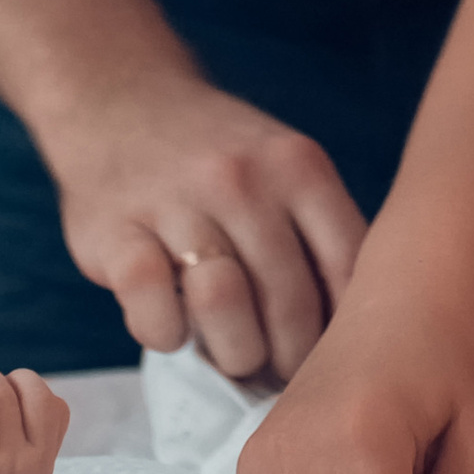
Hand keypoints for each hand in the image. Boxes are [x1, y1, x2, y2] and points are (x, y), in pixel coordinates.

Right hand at [42, 68, 367, 383]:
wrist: (120, 100)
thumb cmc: (221, 156)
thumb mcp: (287, 166)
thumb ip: (322, 233)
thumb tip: (360, 332)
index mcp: (299, 166)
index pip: (347, 267)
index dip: (346, 330)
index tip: (335, 358)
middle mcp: (241, 178)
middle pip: (289, 299)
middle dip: (290, 357)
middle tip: (281, 372)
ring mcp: (175, 202)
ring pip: (224, 305)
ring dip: (235, 351)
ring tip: (236, 356)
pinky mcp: (113, 231)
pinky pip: (152, 308)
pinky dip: (167, 335)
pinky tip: (174, 329)